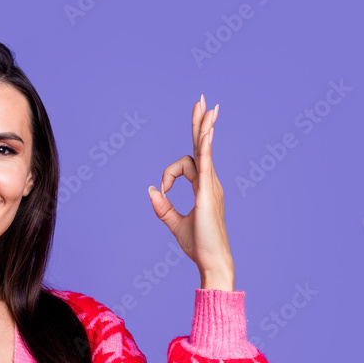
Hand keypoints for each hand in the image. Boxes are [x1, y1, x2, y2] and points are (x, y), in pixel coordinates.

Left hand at [147, 95, 234, 290]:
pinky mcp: (207, 194)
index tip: (162, 193)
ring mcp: (211, 186)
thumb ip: (162, 208)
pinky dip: (205, 148)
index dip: (168, 175)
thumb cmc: (199, 245)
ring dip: (203, 128)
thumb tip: (151, 191)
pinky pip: (206, 165)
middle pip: (203, 146)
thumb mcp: (175, 224)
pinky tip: (206, 132)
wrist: (212, 262)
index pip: (186, 165)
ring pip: (204, 151)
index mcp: (204, 188)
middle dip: (202, 123)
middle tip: (203, 101)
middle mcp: (210, 183)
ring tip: (206, 105)